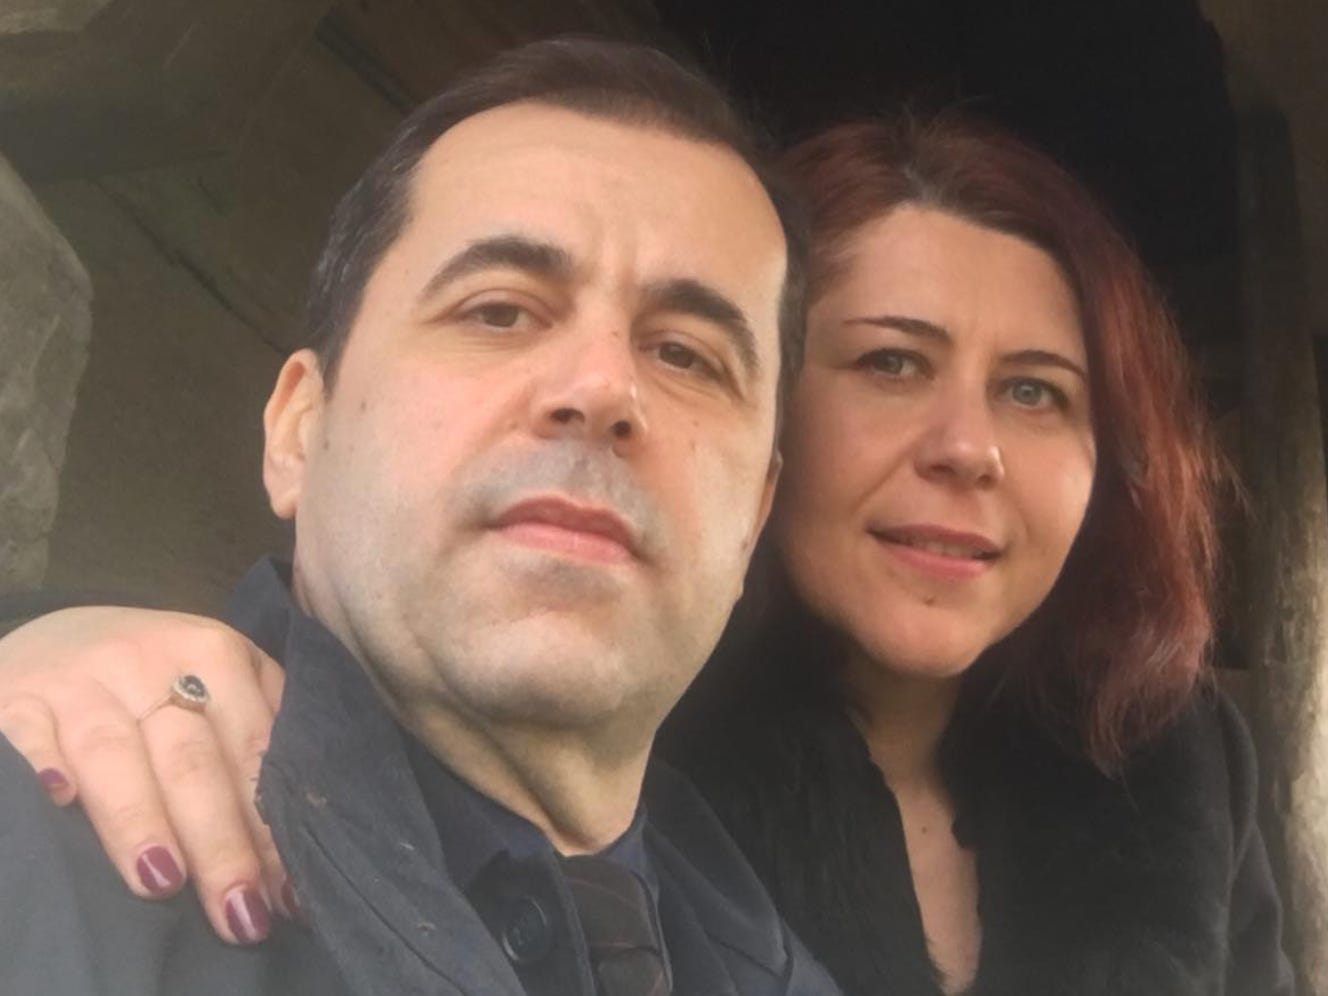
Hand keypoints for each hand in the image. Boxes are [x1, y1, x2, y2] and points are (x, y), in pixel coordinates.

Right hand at [0, 607, 287, 943]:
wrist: (65, 636)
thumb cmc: (160, 672)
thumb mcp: (223, 674)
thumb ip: (264, 724)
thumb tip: (305, 819)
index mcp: (217, 654)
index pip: (252, 750)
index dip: (269, 824)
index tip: (285, 892)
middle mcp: (151, 661)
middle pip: (191, 761)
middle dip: (219, 841)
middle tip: (239, 910)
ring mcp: (81, 680)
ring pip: (114, 753)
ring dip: (140, 819)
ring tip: (164, 882)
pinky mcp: (18, 697)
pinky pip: (29, 734)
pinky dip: (43, 766)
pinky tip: (61, 804)